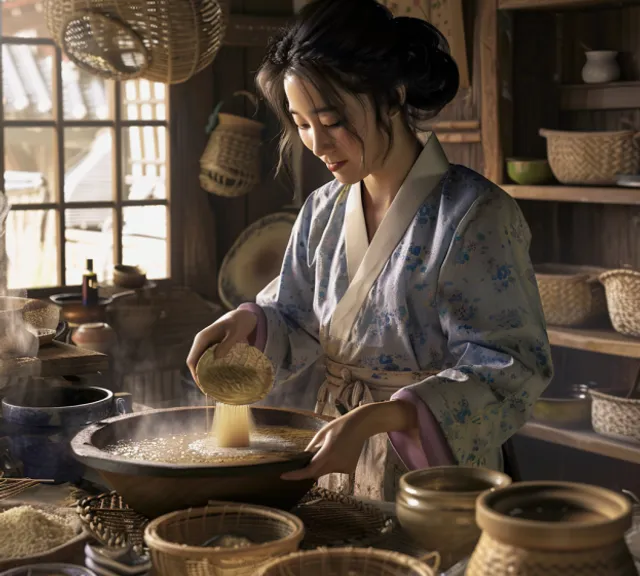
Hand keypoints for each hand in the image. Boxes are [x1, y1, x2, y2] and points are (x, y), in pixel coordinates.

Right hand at [186, 308, 257, 382]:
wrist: (242, 316)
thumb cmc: (239, 323)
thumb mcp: (235, 332)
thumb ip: (227, 343)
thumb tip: (216, 358)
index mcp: (202, 339)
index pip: (192, 360)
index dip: (195, 374)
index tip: (203, 387)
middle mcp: (201, 343)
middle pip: (194, 364)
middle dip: (199, 378)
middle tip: (209, 393)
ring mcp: (206, 346)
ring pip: (200, 364)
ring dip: (204, 376)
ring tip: (213, 389)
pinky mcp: (213, 348)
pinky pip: (208, 361)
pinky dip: (211, 371)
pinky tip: (218, 379)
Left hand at [281, 400, 417, 480]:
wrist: (362, 426)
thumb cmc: (340, 425)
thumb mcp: (323, 432)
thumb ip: (312, 447)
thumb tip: (302, 458)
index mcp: (329, 452)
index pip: (310, 469)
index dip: (296, 475)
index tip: (284, 476)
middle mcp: (337, 462)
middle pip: (316, 473)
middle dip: (307, 470)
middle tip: (302, 461)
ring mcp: (344, 467)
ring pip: (325, 471)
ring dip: (322, 465)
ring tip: (331, 448)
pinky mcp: (349, 469)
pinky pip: (334, 470)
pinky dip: (332, 464)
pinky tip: (339, 452)